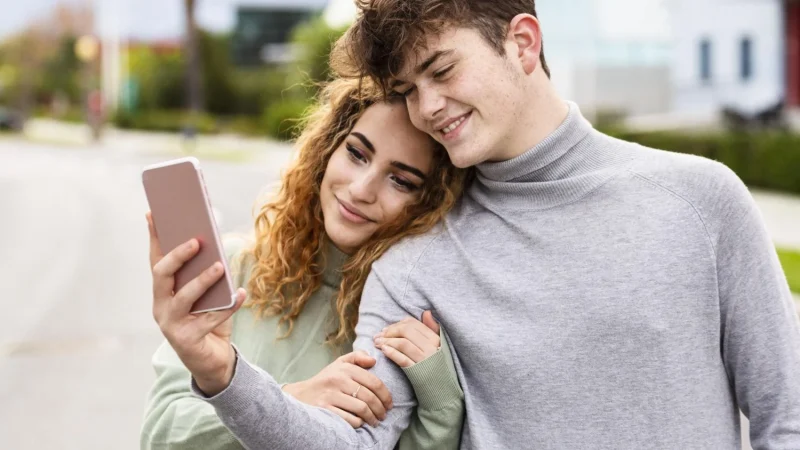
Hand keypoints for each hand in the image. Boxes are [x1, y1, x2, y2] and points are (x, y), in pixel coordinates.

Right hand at [147, 211, 246, 395]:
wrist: (213, 361)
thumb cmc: (208, 320)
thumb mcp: (205, 294)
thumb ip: (204, 273)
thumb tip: (212, 243)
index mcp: (162, 292)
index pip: (156, 260)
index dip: (154, 237)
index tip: (153, 213)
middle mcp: (161, 307)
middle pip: (162, 276)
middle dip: (178, 256)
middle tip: (197, 241)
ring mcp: (171, 325)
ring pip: (183, 298)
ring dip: (202, 281)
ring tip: (221, 266)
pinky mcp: (187, 341)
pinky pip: (210, 320)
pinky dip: (228, 306)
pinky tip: (242, 293)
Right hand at [282, 351, 392, 427]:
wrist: (300, 395)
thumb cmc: (325, 380)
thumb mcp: (339, 364)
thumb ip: (357, 357)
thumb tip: (374, 360)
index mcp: (344, 368)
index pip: (374, 382)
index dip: (385, 395)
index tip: (389, 403)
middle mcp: (338, 380)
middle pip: (369, 397)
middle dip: (380, 409)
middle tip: (384, 415)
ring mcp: (330, 395)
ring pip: (361, 409)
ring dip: (372, 417)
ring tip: (375, 421)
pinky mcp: (325, 410)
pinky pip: (350, 419)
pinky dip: (359, 423)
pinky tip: (361, 423)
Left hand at [373, 311, 440, 367]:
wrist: (443, 391)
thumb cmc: (438, 367)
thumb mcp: (440, 346)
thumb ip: (432, 328)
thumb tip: (426, 312)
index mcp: (436, 339)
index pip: (413, 324)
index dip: (396, 324)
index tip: (386, 329)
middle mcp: (432, 347)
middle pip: (406, 331)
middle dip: (389, 331)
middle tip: (378, 336)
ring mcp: (426, 360)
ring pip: (403, 344)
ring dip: (387, 341)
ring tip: (377, 343)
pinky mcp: (419, 373)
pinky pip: (403, 360)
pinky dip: (392, 353)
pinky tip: (384, 351)